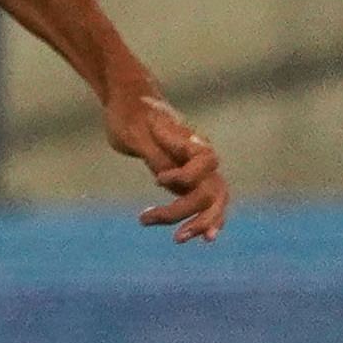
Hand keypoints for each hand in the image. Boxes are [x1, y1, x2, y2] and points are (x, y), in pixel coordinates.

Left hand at [106, 90, 227, 242]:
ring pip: (212, 200)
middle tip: (155, 224)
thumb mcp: (135, 133)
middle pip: (209, 189)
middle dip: (191, 212)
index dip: (186, 176)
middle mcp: (200, 157)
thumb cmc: (130, 115)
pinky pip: (203, 202)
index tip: (158, 180)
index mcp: (190, 140)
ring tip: (178, 239)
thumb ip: (155, 155)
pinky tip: (200, 237)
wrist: (130, 103)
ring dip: (200, 222)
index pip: (205, 162)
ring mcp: (197, 169)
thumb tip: (166, 181)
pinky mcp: (188, 180)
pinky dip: (203, 219)